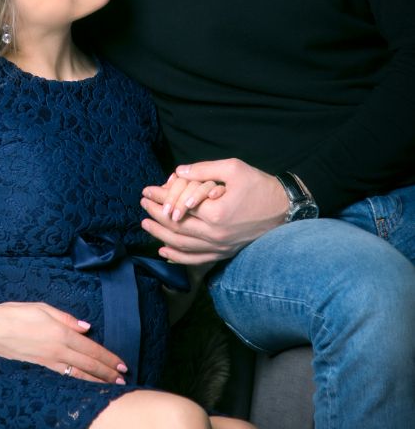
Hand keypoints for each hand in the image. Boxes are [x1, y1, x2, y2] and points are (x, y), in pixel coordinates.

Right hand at [0, 301, 127, 384]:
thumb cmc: (14, 314)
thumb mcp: (42, 308)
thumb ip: (66, 319)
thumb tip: (86, 328)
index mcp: (61, 333)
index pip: (91, 349)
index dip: (108, 359)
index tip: (122, 366)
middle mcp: (57, 351)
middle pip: (88, 365)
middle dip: (107, 374)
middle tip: (122, 382)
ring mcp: (47, 364)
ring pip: (77, 377)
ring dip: (96, 383)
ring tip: (109, 390)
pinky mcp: (36, 372)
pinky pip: (61, 382)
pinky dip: (76, 387)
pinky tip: (83, 391)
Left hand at [141, 158, 287, 264]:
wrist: (286, 210)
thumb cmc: (260, 187)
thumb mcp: (234, 169)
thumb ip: (204, 169)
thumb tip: (179, 171)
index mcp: (216, 213)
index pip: (178, 206)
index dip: (160, 197)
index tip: (147, 190)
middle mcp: (215, 235)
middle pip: (176, 227)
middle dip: (155, 214)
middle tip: (143, 203)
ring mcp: (220, 247)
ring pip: (182, 245)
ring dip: (160, 235)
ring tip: (145, 224)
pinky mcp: (225, 253)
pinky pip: (196, 260)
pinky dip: (178, 257)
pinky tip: (164, 251)